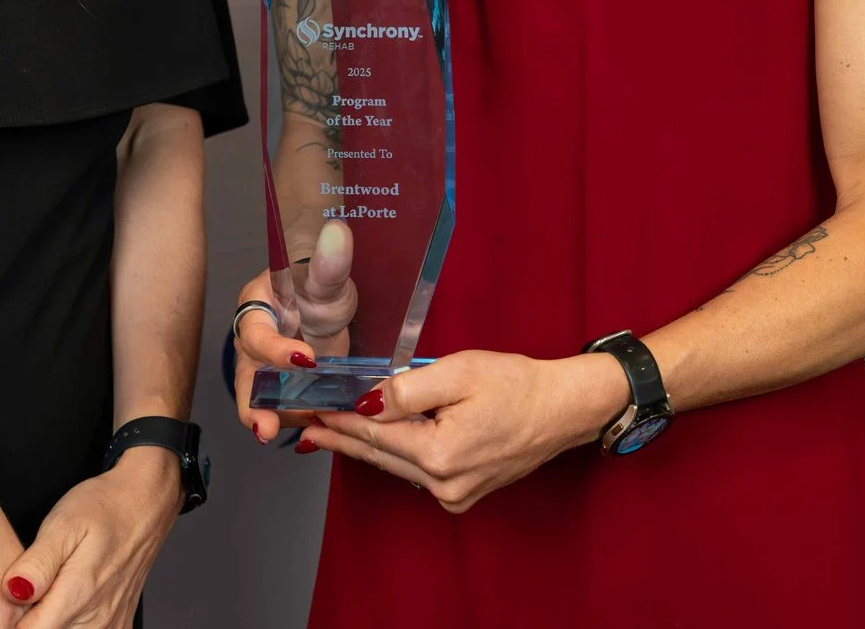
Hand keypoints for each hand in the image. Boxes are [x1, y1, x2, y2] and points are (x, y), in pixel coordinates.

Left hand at [0, 448, 179, 628]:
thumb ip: (37, 563)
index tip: (12, 600)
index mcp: (77, 595)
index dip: (11, 620)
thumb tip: (12, 592)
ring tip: (50, 592)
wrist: (146, 503)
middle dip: (30, 620)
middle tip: (33, 589)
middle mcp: (96, 619)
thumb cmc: (105, 508)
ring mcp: (110, 626)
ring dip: (51, 621)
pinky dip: (71, 624)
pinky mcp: (117, 626)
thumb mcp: (63, 523)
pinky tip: (67, 603)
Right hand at [232, 220, 358, 445]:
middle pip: (246, 377)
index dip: (276, 350)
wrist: (330, 301)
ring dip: (278, 419)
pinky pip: (286, 408)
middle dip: (253, 406)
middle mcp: (254, 343)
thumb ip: (329, 263)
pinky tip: (319, 428)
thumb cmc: (318, 284)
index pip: (256, 332)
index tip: (307, 358)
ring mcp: (267, 369)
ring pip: (262, 399)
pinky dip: (301, 420)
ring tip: (303, 432)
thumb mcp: (327, 276)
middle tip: (265, 428)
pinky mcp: (286, 388)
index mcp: (255, 307)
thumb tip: (338, 232)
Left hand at [303, 349, 628, 513]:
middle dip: (339, 437)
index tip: (307, 409)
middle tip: (300, 426)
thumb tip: (367, 401)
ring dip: (362, 446)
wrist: (564, 410)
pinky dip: (393, 454)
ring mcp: (455, 495)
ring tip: (326, 432)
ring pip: (396, 465)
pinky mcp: (463, 493)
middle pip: (379, 455)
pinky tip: (374, 442)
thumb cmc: (518, 384)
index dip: (338, 419)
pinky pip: (417, 471)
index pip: (374, 434)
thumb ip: (408, 388)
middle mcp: (444, 485)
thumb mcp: (461, 371)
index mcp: (440, 454)